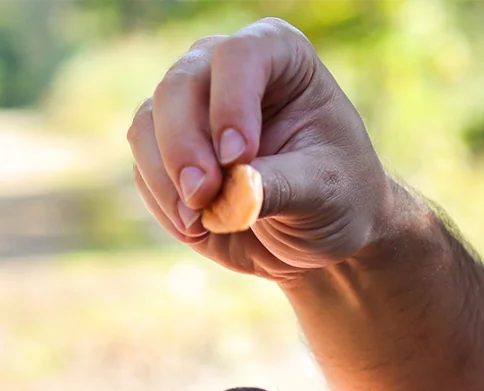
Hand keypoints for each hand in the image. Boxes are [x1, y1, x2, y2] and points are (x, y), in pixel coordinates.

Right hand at [127, 18, 393, 280]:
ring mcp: (192, 113)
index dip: (231, 104)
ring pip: (148, 124)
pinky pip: (145, 170)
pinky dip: (164, 202)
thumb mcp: (324, 193)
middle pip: (180, 86)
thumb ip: (279, 185)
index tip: (239, 157)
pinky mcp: (169, 157)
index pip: (239, 57)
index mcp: (279, 58)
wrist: (320, 239)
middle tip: (203, 196)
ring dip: (165, 177)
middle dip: (184, 146)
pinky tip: (196, 228)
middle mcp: (226, 73)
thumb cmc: (338, 200)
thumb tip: (231, 189)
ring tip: (198, 221)